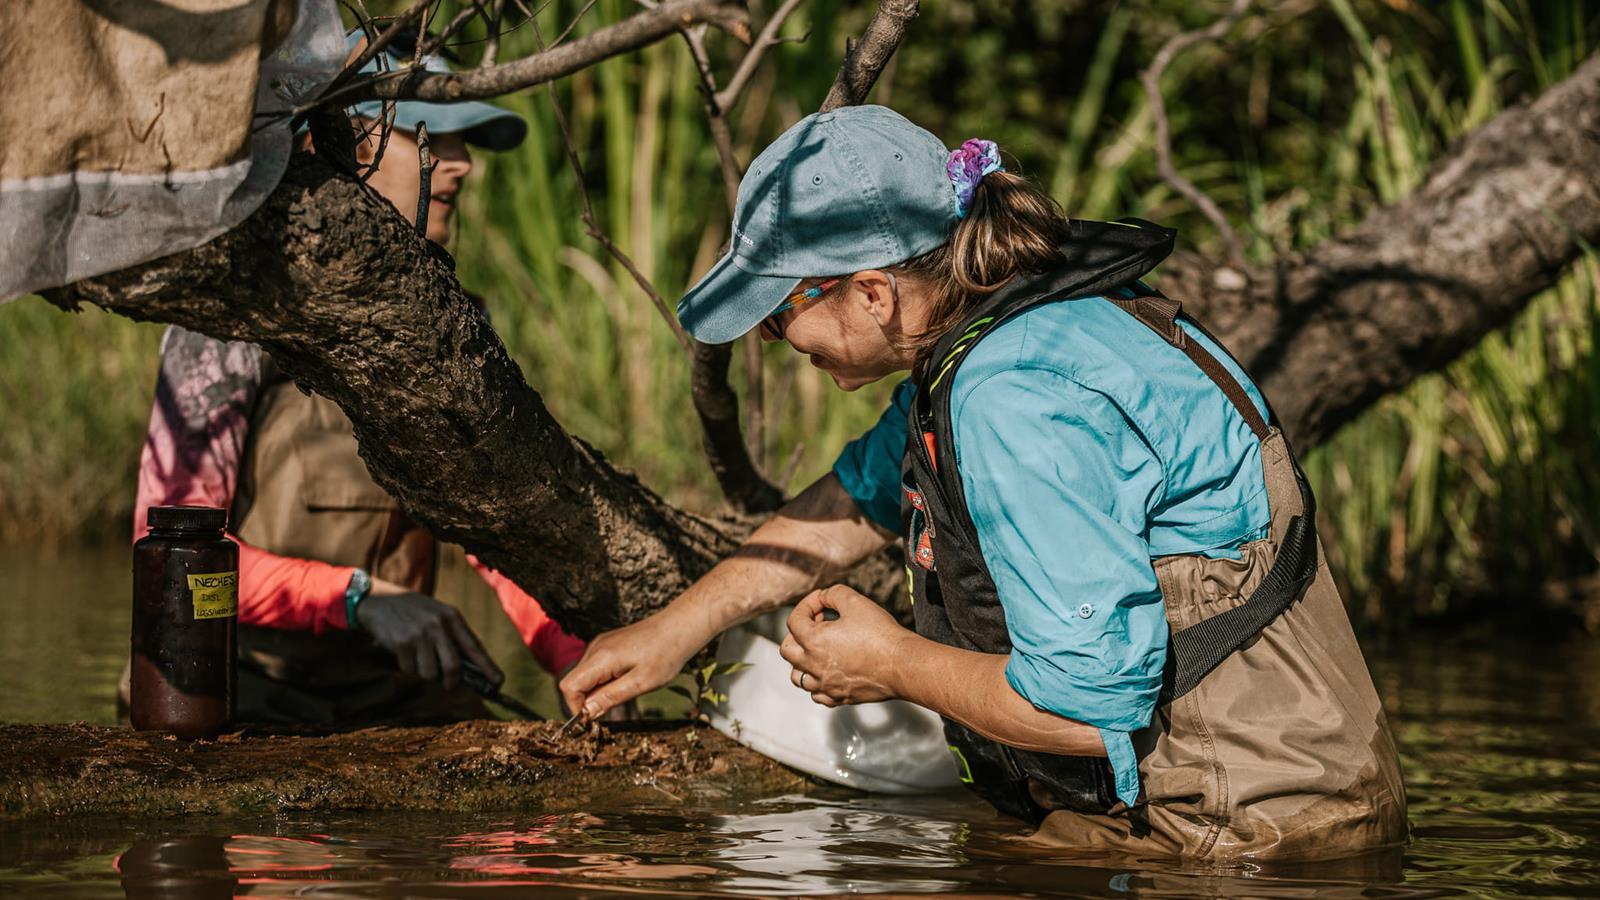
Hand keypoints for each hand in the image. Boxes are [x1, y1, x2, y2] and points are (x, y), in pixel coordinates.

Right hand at [358, 577, 501, 690]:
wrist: (380, 601)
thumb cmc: (415, 613)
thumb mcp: (439, 616)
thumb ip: (453, 638)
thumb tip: (470, 671)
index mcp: (452, 617)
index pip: (474, 647)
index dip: (488, 668)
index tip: (498, 683)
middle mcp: (438, 625)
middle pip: (453, 667)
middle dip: (452, 683)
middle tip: (449, 687)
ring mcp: (420, 634)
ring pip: (430, 674)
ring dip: (425, 673)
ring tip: (418, 658)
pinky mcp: (402, 643)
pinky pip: (410, 670)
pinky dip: (408, 667)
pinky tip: (404, 652)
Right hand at [559, 603, 714, 720]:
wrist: (680, 626)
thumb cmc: (666, 654)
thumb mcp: (641, 683)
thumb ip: (610, 697)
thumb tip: (586, 713)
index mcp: (601, 658)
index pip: (569, 686)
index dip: (576, 707)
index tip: (593, 720)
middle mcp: (596, 648)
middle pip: (575, 681)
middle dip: (587, 701)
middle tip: (614, 710)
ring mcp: (601, 644)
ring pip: (585, 676)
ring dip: (597, 691)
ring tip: (626, 691)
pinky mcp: (608, 644)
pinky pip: (596, 668)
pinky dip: (604, 680)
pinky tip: (627, 680)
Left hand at [779, 584, 911, 706]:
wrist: (902, 664)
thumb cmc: (880, 632)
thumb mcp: (855, 601)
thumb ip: (832, 593)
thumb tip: (823, 597)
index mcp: (813, 641)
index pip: (794, 620)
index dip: (807, 605)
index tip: (823, 602)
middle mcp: (813, 666)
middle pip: (787, 650)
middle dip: (797, 634)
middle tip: (819, 625)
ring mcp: (825, 685)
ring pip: (797, 676)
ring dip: (803, 661)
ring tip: (820, 650)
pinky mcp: (839, 698)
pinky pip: (817, 694)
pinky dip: (818, 683)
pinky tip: (831, 672)